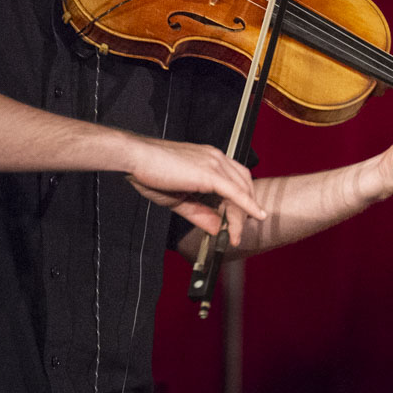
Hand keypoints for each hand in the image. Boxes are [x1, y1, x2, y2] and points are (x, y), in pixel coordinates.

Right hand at [122, 137, 263, 244]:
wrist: (136, 158)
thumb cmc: (151, 173)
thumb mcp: (180, 200)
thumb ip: (200, 214)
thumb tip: (218, 229)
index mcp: (210, 159)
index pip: (235, 181)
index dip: (241, 203)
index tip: (236, 224)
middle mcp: (216, 158)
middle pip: (243, 186)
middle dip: (243, 212)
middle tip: (237, 233)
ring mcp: (215, 163)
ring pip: (240, 191)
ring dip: (241, 216)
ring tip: (236, 234)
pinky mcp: (210, 172)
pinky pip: (235, 192)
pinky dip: (248, 206)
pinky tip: (256, 216)